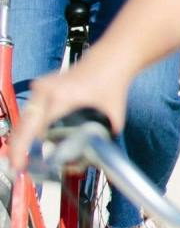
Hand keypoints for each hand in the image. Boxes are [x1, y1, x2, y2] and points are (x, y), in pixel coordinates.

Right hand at [10, 58, 130, 173]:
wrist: (108, 62)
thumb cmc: (111, 84)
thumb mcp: (112, 116)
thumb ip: (103, 139)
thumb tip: (93, 160)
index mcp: (61, 97)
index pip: (34, 128)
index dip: (24, 148)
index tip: (21, 164)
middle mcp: (46, 90)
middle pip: (23, 125)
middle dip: (18, 147)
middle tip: (18, 165)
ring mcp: (41, 86)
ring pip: (23, 118)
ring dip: (21, 137)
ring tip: (21, 157)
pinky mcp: (40, 86)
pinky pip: (29, 111)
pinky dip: (27, 125)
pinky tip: (26, 140)